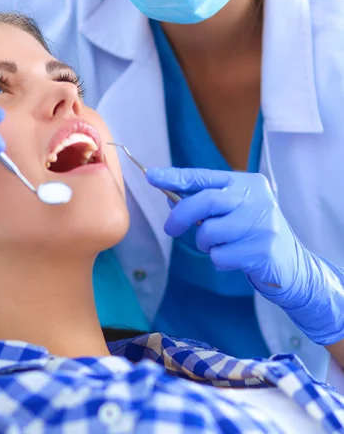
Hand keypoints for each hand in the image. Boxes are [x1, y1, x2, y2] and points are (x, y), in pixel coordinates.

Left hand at [147, 167, 343, 345]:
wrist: (293, 266)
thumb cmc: (253, 234)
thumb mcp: (234, 211)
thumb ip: (206, 203)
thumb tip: (169, 197)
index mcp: (247, 183)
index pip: (204, 177)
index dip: (175, 177)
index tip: (151, 176)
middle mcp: (256, 198)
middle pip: (205, 202)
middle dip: (181, 216)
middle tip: (170, 229)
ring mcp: (261, 223)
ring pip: (209, 232)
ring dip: (205, 244)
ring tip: (222, 246)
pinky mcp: (261, 249)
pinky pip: (219, 255)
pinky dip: (219, 259)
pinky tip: (236, 259)